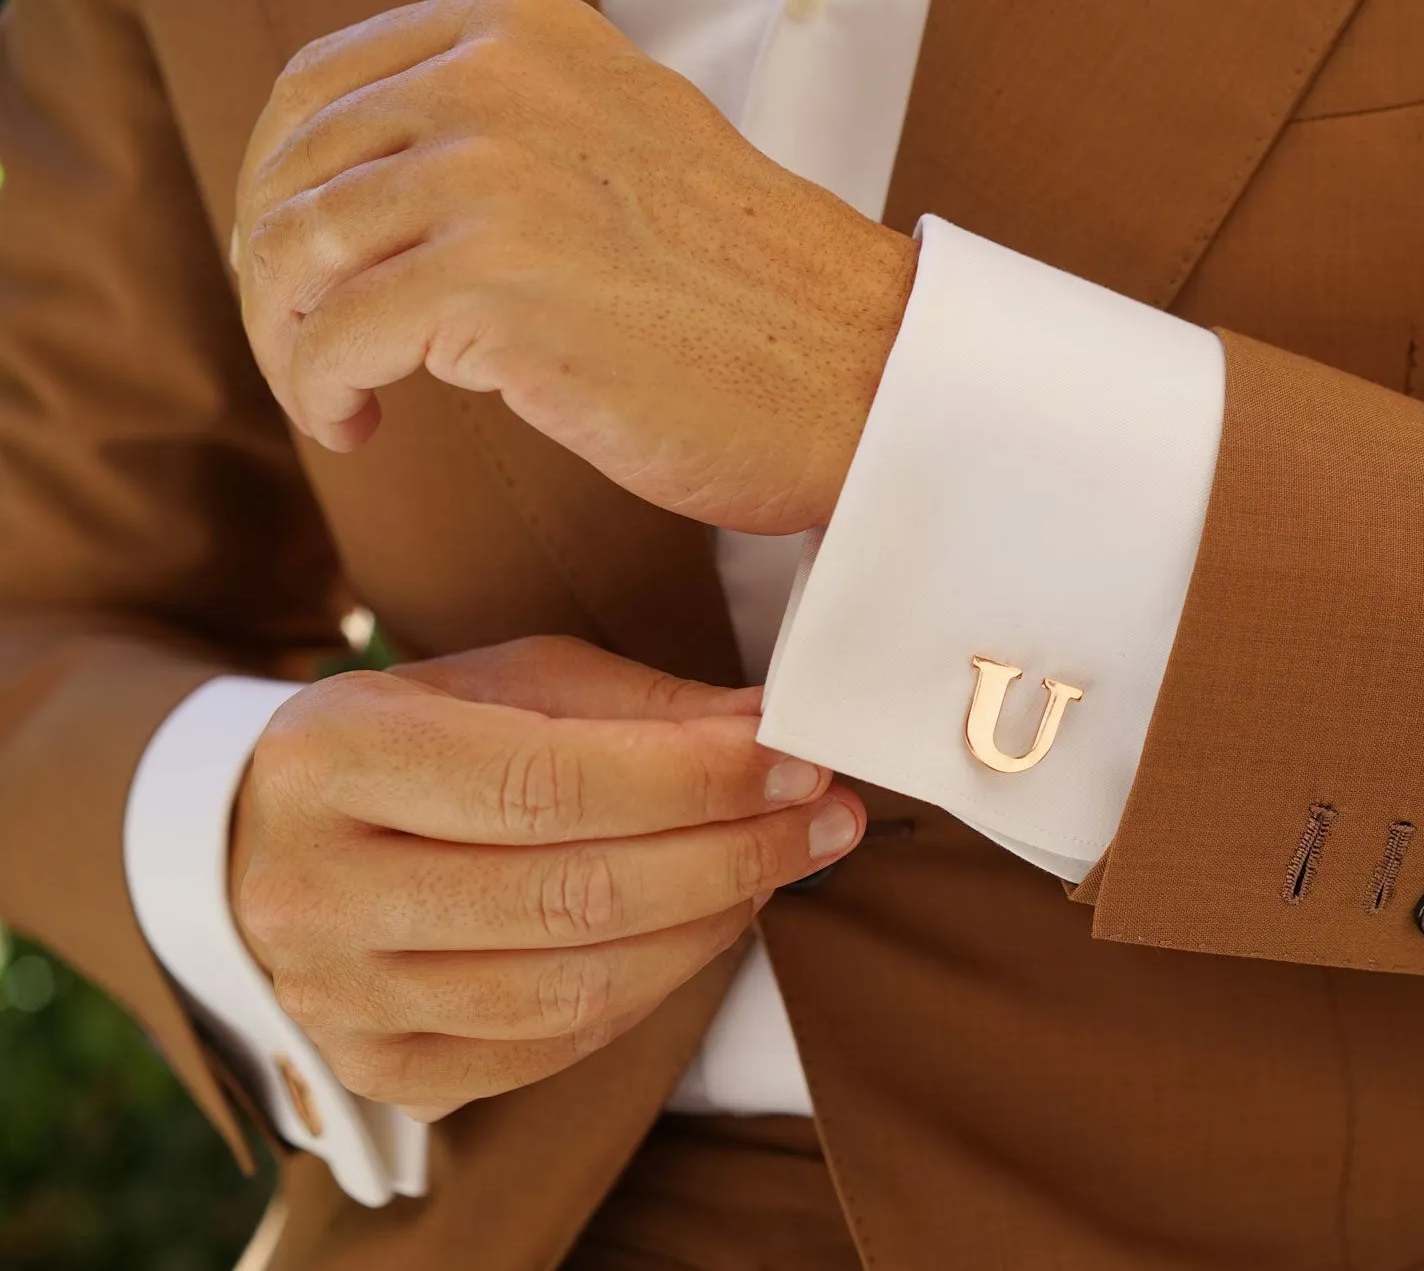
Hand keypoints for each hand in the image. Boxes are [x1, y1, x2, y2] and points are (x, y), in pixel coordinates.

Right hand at [229, 636, 864, 1118]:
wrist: (273, 836)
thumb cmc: (417, 736)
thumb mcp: (506, 679)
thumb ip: (637, 705)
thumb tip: (771, 729)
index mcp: (335, 754)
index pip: (546, 782)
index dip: (691, 781)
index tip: (795, 761)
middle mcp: (317, 886)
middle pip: (570, 896)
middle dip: (731, 856)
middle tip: (827, 819)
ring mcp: (340, 996)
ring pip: (573, 989)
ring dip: (711, 928)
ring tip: (781, 868)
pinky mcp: (382, 1068)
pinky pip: (555, 1047)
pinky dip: (657, 988)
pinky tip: (711, 927)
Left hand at [233, 0, 916, 533]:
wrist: (861, 374)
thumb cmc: (754, 294)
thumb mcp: (623, 142)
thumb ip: (508, 127)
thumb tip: (370, 182)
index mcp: (524, 33)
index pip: (319, 85)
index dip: (276, 183)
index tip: (295, 263)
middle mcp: (497, 82)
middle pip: (293, 172)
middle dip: (273, 277)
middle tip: (309, 348)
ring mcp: (494, 179)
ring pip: (292, 257)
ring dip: (289, 343)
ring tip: (337, 395)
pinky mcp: (493, 290)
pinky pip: (332, 344)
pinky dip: (319, 395)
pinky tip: (360, 427)